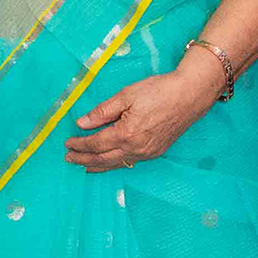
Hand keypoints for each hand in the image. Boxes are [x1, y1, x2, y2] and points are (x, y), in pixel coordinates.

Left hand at [67, 67, 212, 170]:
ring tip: (84, 167)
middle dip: (83, 160)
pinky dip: (115, 164)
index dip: (80, 144)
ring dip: (98, 166)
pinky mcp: (155, 152)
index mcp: (126, 133)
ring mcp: (147, 153)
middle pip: (103, 159)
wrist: (190, 96)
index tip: (67, 143)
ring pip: (117, 164)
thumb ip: (102, 111)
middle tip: (69, 158)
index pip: (95, 144)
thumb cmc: (160, 91)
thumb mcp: (127, 95)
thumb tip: (82, 123)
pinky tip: (109, 162)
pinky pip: (130, 162)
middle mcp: (136, 148)